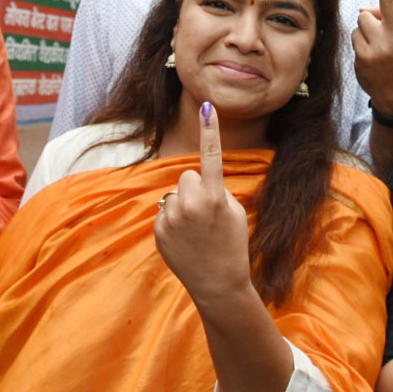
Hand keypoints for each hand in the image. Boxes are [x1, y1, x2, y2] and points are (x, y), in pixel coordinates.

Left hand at [155, 101, 251, 306]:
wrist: (219, 285)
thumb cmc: (233, 246)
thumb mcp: (234, 212)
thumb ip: (216, 190)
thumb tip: (195, 180)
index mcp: (215, 197)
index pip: (211, 155)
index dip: (210, 129)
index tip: (207, 106)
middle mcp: (190, 204)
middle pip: (187, 176)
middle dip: (195, 187)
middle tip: (206, 213)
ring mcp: (171, 218)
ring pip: (174, 193)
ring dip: (183, 205)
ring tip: (196, 230)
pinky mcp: (158, 231)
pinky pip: (164, 212)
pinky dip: (173, 221)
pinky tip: (185, 240)